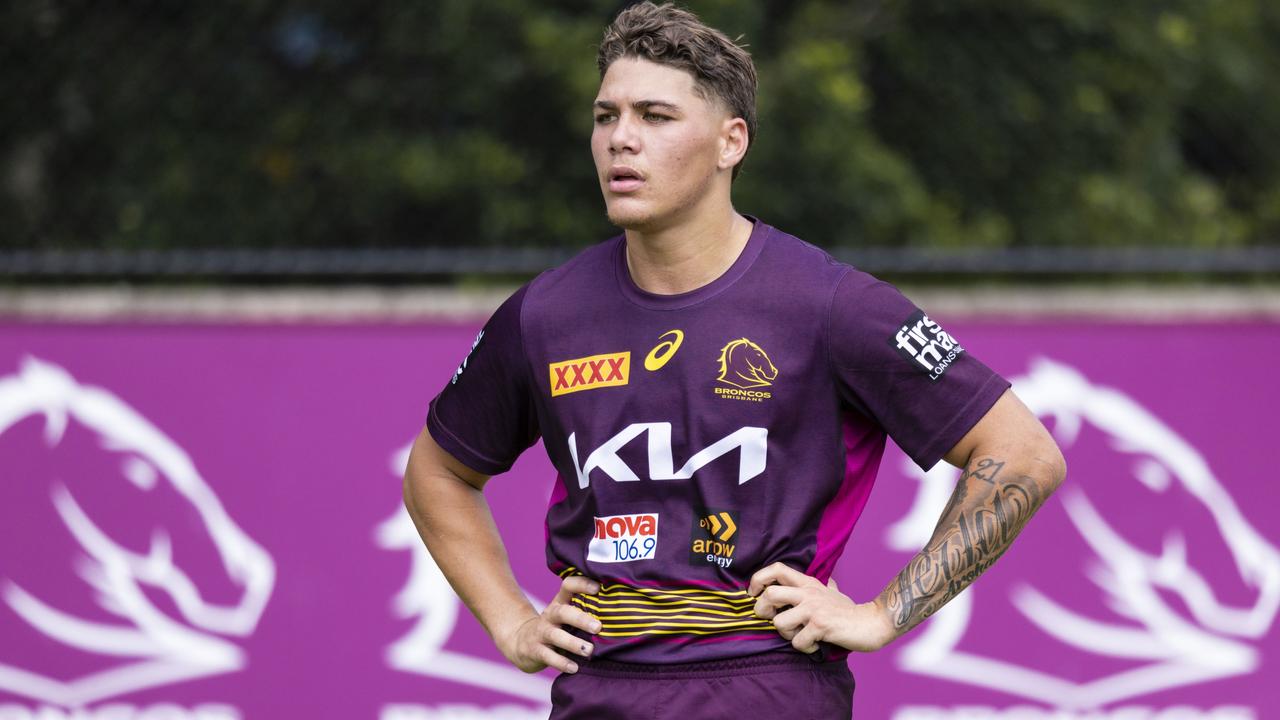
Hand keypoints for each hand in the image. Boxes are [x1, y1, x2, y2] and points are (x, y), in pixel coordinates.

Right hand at [496, 575, 601, 673]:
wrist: (520, 642)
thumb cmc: (555, 627)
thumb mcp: (564, 615)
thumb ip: (584, 611)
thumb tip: (619, 612)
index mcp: (559, 603)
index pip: (567, 586)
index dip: (581, 584)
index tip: (598, 588)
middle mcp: (550, 616)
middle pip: (563, 613)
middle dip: (580, 619)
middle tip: (598, 627)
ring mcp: (541, 633)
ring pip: (555, 636)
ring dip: (573, 643)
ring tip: (589, 651)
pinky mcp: (535, 651)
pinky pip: (548, 657)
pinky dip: (562, 663)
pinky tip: (575, 668)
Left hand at [747, 562, 896, 653]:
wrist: (871, 623)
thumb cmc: (849, 611)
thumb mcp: (832, 592)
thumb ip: (823, 586)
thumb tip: (827, 579)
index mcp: (808, 583)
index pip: (777, 568)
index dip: (758, 579)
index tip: (754, 594)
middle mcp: (808, 593)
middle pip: (770, 594)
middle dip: (762, 611)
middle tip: (770, 619)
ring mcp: (814, 609)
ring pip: (779, 623)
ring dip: (785, 635)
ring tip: (799, 636)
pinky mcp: (820, 626)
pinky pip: (797, 642)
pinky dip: (804, 648)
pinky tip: (814, 645)